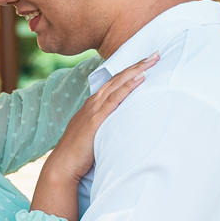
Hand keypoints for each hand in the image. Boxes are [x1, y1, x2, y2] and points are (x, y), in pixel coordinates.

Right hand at [31, 52, 157, 220]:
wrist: (63, 166)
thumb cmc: (79, 155)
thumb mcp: (94, 135)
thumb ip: (105, 127)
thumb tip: (120, 128)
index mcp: (93, 106)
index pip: (114, 83)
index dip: (130, 71)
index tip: (146, 63)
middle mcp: (93, 103)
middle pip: (118, 78)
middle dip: (138, 64)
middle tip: (156, 53)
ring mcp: (94, 110)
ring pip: (118, 84)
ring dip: (136, 70)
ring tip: (153, 60)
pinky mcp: (97, 120)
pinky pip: (115, 99)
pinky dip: (128, 86)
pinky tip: (140, 78)